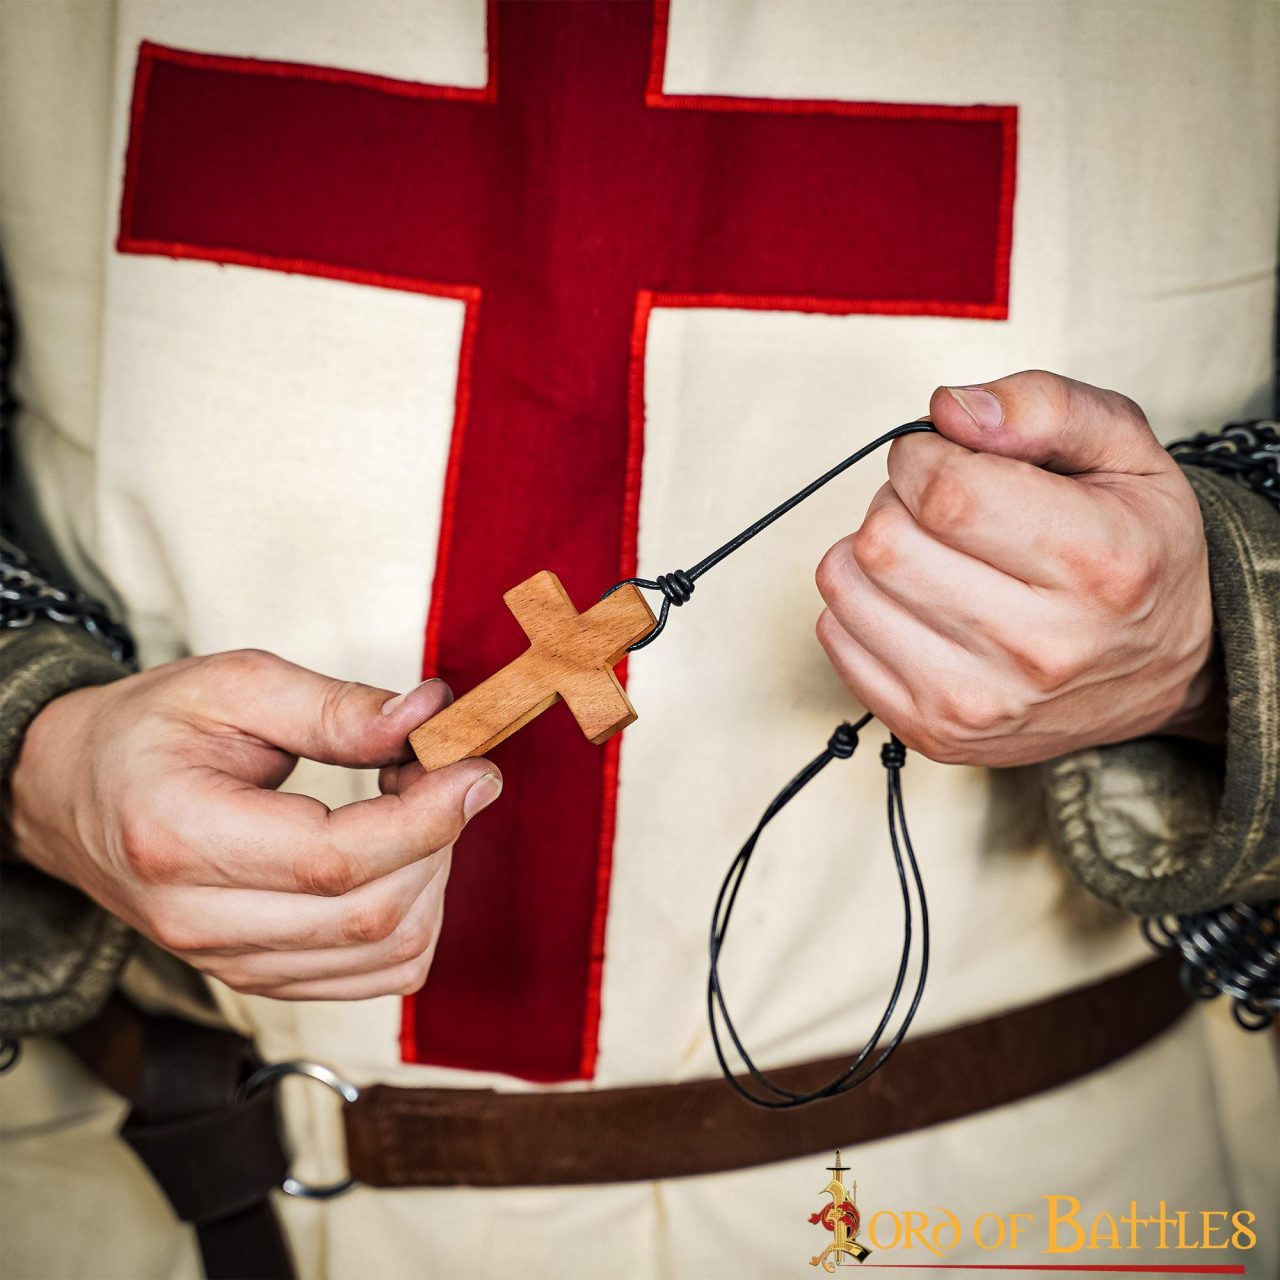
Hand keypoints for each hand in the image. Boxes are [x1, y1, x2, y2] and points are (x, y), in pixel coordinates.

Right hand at [6, 650, 501, 998]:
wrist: (74, 793)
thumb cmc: (148, 731)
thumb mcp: (232, 684)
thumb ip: (334, 707)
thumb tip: (431, 718)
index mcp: (181, 838)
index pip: (334, 861)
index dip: (427, 818)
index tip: (477, 769)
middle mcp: (199, 921)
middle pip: (371, 915)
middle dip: (438, 838)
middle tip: (437, 769)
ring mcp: (228, 962)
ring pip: (386, 955)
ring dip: (433, 877)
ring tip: (411, 806)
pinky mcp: (259, 975)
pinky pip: (375, 976)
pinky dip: (415, 916)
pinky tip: (397, 855)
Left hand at [817, 370, 1221, 765]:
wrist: (1164, 670)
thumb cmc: (1134, 550)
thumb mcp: (1125, 451)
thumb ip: (1043, 405)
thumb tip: (948, 409)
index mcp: (1097, 563)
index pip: (944, 491)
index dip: (923, 455)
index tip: (943, 457)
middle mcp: (1041, 647)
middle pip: (886, 541)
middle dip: (897, 500)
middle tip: (939, 507)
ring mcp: (982, 702)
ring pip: (849, 585)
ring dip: (871, 550)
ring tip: (927, 553)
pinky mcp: (934, 732)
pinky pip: (836, 637)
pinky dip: (860, 602)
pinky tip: (914, 600)